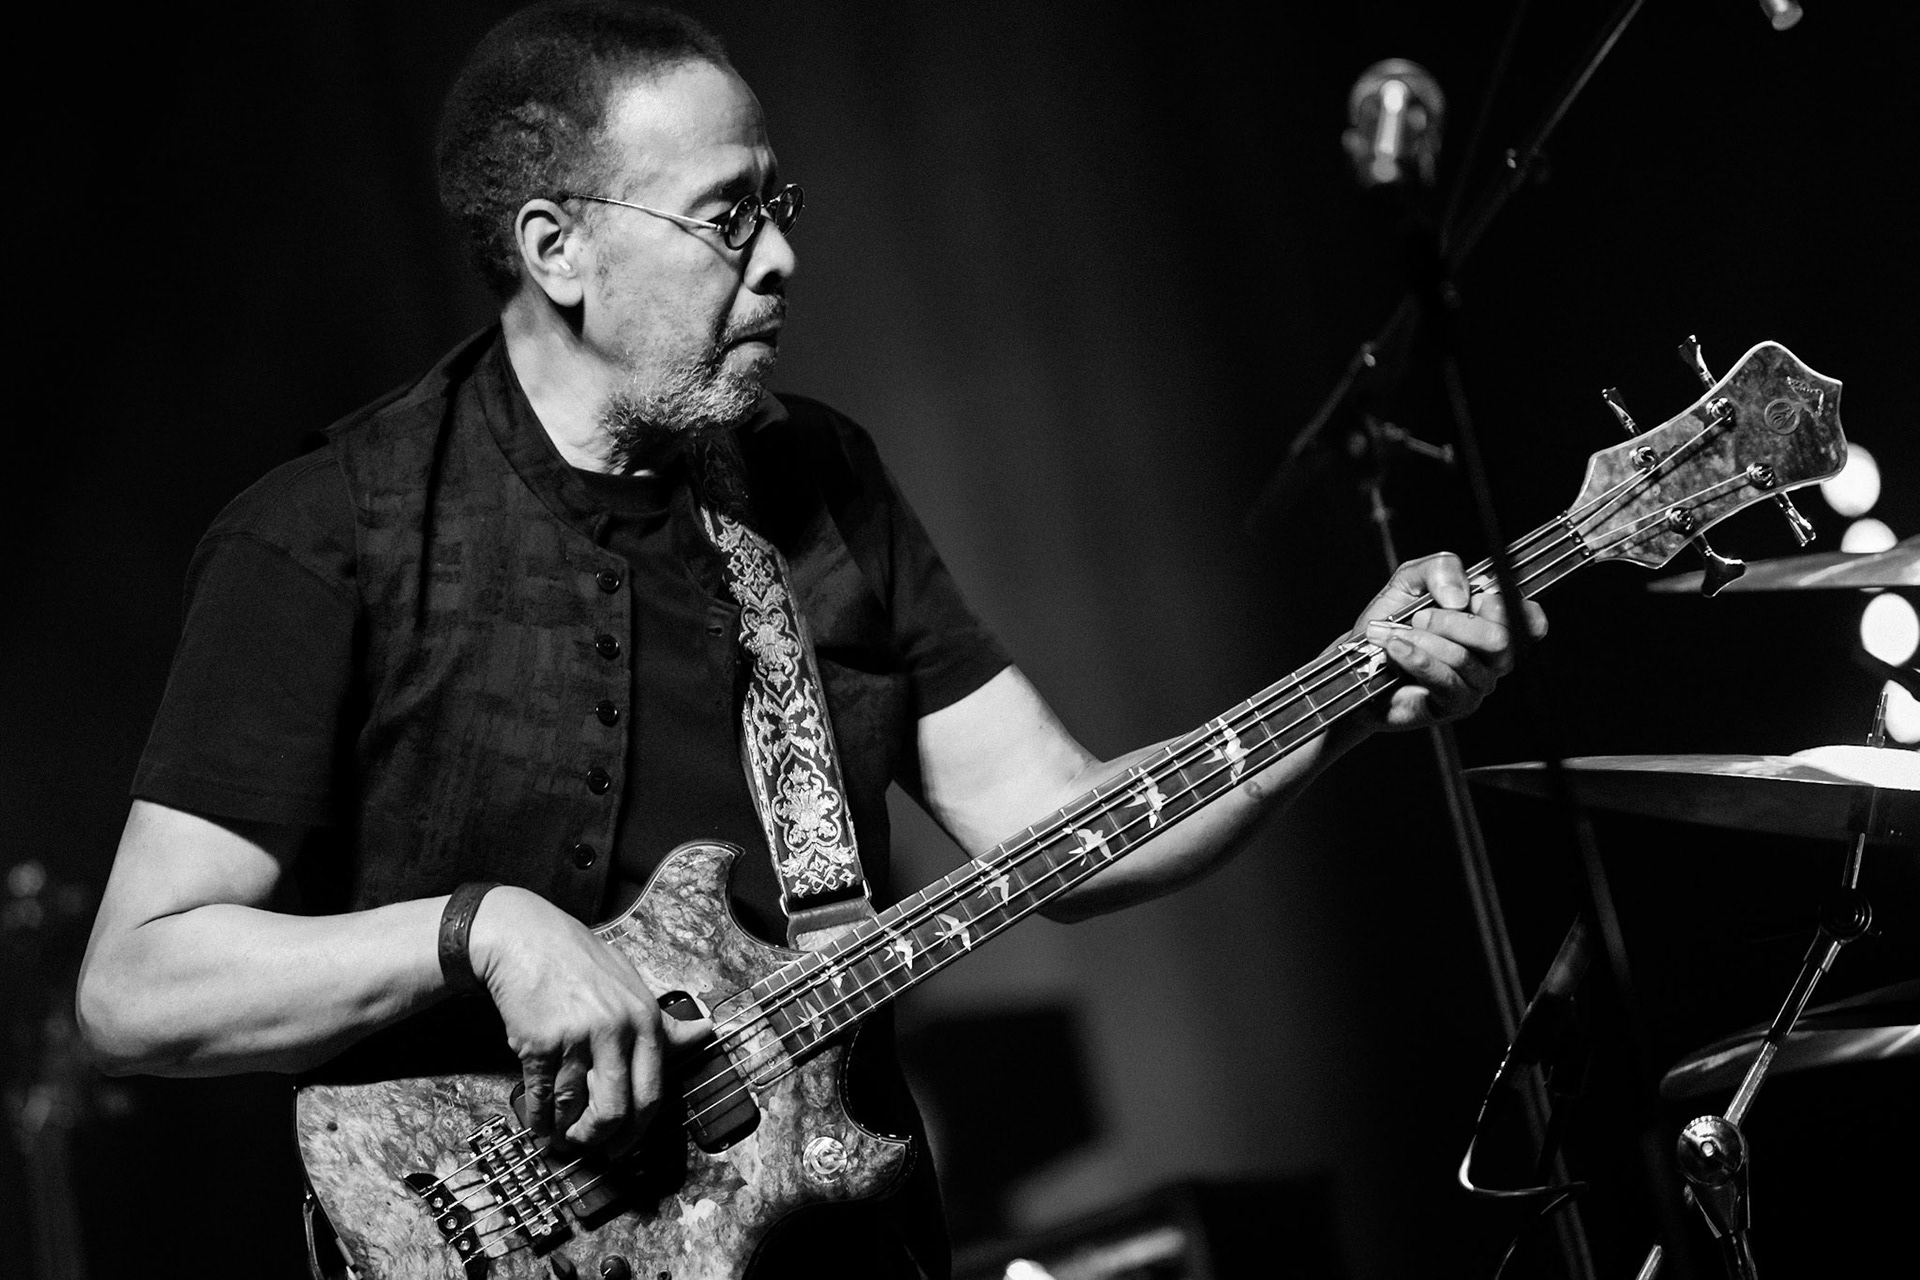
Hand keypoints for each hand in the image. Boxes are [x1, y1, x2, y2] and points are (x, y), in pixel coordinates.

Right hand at [466, 887, 708, 1150]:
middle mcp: (616, 1030)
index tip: (623, 1144)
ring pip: (574, 1108)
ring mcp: (577, 1038)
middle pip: (616, 1111)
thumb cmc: (580, 961)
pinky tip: (538, 1123)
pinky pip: (541, 1097)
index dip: (636, 1130)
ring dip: (565, 1131)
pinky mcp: (540, 1043)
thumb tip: (705, 1033)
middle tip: (589, 1145)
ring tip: (560, 1136)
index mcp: (645, 1019)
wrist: (526, 937)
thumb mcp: (632, 985)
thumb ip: (664, 1021)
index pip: (652, 1093)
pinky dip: (537, 1119)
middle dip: (600, 1138)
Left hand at [1345, 552, 1545, 731]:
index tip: (1473, 598)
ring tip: (1397, 633)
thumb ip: (1440, 568)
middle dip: (1452, 622)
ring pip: (1465, 658)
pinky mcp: (1454, 705)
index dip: (1504, 606)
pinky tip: (1397, 647)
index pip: (1529, 619)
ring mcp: (1476, 683)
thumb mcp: (1412, 580)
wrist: (1358, 661)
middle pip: (1501, 639)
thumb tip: (1460, 596)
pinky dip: (1417, 658)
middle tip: (1420, 616)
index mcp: (1491, 622)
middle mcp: (1492, 656)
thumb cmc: (1390, 623)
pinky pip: (1445, 680)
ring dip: (1424, 639)